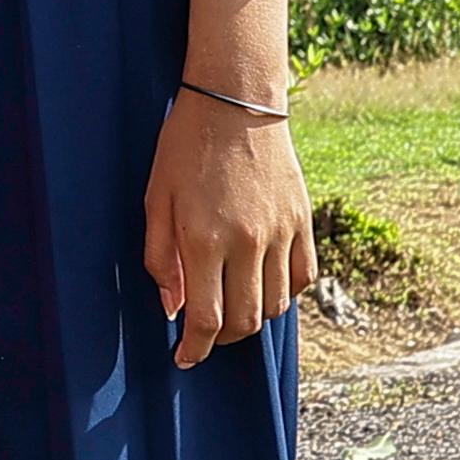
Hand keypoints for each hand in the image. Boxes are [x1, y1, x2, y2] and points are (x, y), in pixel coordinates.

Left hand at [142, 92, 317, 366]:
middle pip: (244, 322)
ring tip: (232, 306)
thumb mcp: (156, 199)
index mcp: (203, 239)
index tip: (184, 358)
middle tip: (206, 335)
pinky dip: (283, 293)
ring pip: (275, 306)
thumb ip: (159, 258)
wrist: (235, 102)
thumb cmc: (185, 147)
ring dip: (252, 319)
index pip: (206, 319)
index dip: (194, 349)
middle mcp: (247, 242)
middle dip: (222, 340)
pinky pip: (302, 278)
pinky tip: (263, 285)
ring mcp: (280, 233)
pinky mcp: (302, 221)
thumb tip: (172, 308)